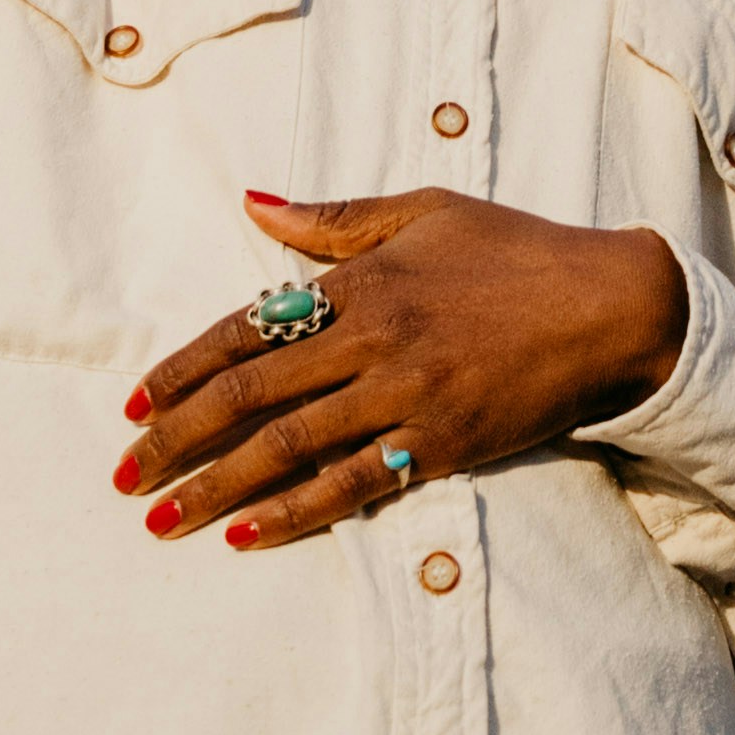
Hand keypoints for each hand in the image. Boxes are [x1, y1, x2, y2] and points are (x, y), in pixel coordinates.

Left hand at [115, 186, 688, 548]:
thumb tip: (254, 201)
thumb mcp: (426, 210)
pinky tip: (248, 534)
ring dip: (215, 486)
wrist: (610, 306)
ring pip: (288, 449)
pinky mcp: (439, 448)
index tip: (133, 402)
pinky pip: (352, 487)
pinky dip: (295, 513)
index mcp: (363, 280)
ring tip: (162, 519)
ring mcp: (405, 399)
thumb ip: (334, 220)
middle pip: (251, 396)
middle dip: (177, 437)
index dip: (183, 368)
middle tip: (124, 475)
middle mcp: (373, 341)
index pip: (248, 328)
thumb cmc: (517, 249)